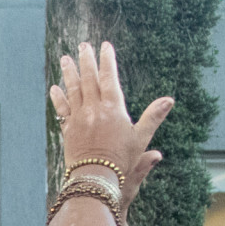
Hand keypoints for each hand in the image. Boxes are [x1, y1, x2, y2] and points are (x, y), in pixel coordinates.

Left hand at [48, 40, 173, 202]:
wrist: (95, 179)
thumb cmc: (121, 161)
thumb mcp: (140, 139)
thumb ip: (153, 117)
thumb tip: (169, 100)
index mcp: (113, 109)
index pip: (109, 78)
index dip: (107, 61)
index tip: (105, 46)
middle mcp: (93, 110)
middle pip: (89, 79)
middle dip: (86, 60)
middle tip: (83, 46)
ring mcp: (79, 119)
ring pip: (73, 90)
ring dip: (70, 73)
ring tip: (65, 58)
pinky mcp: (68, 130)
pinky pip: (62, 110)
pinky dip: (58, 98)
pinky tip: (55, 88)